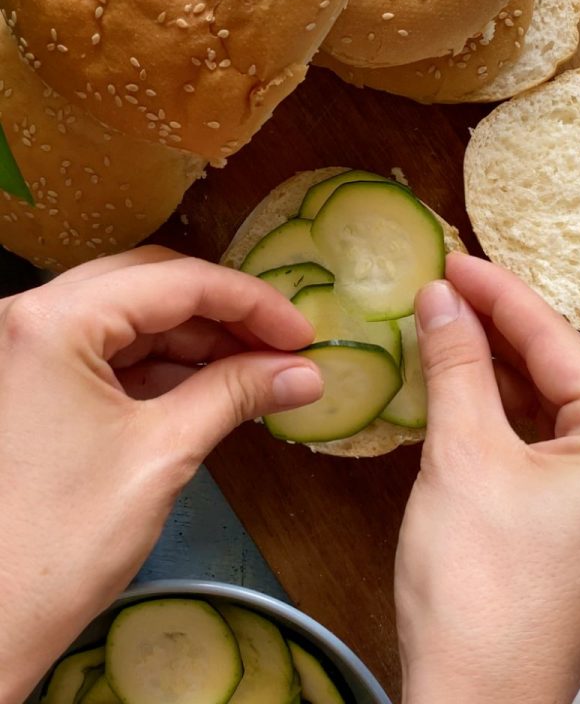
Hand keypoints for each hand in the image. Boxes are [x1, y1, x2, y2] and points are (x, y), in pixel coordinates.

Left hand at [0, 247, 322, 702]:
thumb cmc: (62, 543)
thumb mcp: (164, 453)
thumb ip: (237, 393)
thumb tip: (305, 373)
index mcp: (52, 322)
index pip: (177, 282)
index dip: (253, 302)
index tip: (303, 333)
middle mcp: (29, 319)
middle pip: (152, 285)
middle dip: (225, 315)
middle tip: (282, 347)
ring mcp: (26, 350)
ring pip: (133, 317)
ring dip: (199, 341)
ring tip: (257, 371)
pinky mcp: (32, 383)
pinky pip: (112, 353)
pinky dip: (165, 365)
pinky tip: (212, 387)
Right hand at [395, 252, 579, 703]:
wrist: (476, 700)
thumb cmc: (477, 580)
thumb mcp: (462, 454)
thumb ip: (457, 364)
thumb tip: (440, 300)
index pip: (557, 343)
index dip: (497, 294)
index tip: (453, 261)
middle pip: (559, 375)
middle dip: (498, 331)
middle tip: (445, 291)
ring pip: (551, 413)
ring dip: (497, 373)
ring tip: (449, 329)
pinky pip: (547, 449)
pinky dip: (505, 419)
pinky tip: (468, 390)